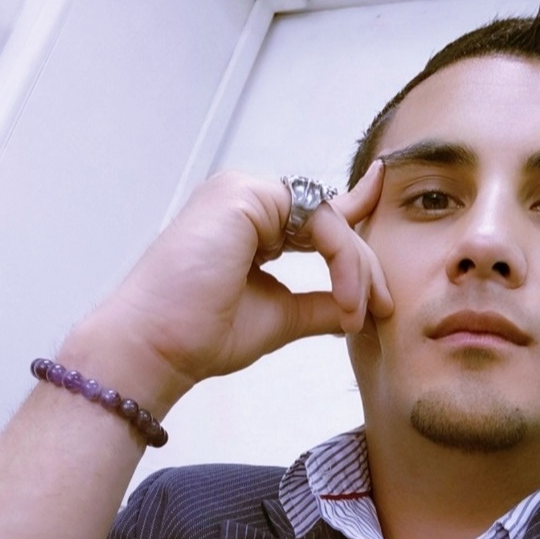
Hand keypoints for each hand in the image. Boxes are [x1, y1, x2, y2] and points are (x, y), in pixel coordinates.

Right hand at [72, 162, 392, 413]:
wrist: (155, 349)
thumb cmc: (199, 335)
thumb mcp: (278, 316)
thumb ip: (318, 303)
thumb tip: (357, 308)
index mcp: (248, 221)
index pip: (314, 210)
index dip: (356, 204)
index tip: (383, 189)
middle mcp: (246, 198)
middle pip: (330, 218)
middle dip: (364, 266)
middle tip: (381, 310)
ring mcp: (243, 192)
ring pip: (330, 219)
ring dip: (356, 269)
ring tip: (356, 314)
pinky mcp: (245, 196)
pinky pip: (321, 221)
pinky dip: (343, 262)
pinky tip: (344, 301)